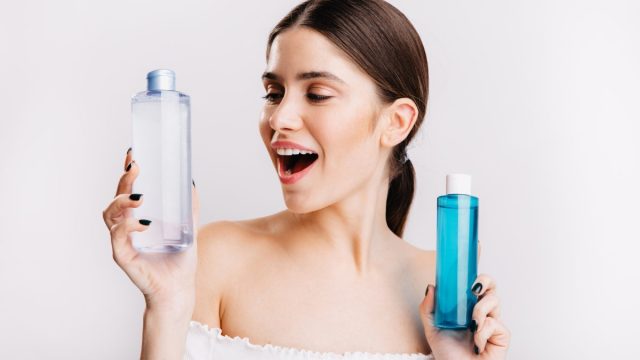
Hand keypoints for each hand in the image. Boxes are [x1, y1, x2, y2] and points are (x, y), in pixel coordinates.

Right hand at [102, 147, 200, 311]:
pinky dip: (128, 228)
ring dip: (122, 201)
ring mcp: (122, 241)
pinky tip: (142, 224)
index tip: (132, 155)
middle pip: (116, 197)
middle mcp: (127, 226)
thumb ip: (190, 207)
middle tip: (136, 167)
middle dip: (124, 180)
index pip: (127, 190)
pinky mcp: (123, 256)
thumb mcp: (189, 228)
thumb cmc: (179, 260)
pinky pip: (117, 238)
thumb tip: (190, 182)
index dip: (126, 172)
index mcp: (138, 217)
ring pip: (110, 214)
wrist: (179, 288)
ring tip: (140, 197)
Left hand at [419, 273, 510, 358]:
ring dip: (480, 310)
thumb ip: (428, 309)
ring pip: (494, 301)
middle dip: (486, 282)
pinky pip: (494, 324)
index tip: (468, 278)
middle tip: (474, 289)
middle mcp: (483, 313)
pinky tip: (477, 343)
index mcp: (468, 308)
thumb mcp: (432, 329)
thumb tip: (432, 286)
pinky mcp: (502, 336)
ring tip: (471, 325)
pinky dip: (483, 332)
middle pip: (492, 287)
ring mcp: (493, 323)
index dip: (478, 277)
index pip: (478, 286)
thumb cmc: (448, 353)